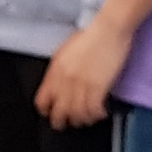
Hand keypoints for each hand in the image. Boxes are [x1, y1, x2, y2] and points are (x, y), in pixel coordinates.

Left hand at [37, 14, 129, 128]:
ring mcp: (81, 84)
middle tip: (69, 123)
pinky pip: (92, 110)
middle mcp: (65, 80)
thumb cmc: (91, 36)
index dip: (46, 110)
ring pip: (76, 114)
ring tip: (87, 118)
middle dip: (63, 121)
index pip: (43, 99)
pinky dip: (96, 115)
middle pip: (59, 111)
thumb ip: (60, 69)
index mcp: (55, 70)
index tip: (51, 113)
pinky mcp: (97, 87)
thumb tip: (59, 83)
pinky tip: (100, 113)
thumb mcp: (67, 51)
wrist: (108, 29)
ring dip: (82, 119)